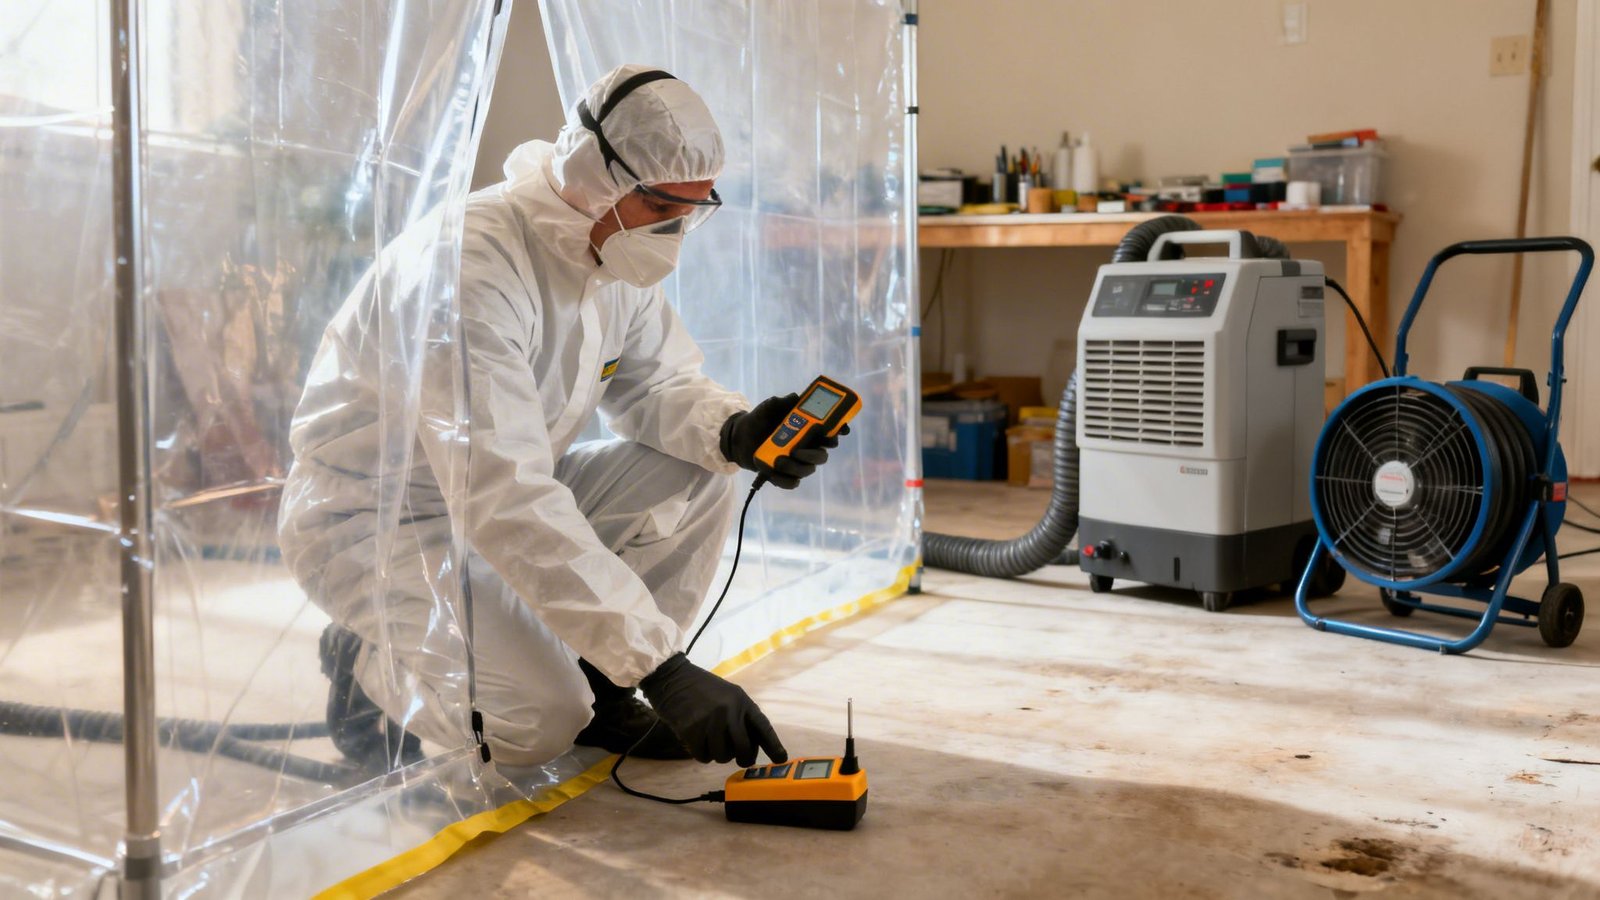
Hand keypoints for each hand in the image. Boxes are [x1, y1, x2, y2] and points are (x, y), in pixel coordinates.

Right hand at [639, 653, 786, 765]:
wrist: (672, 678)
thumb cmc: (701, 688)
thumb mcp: (727, 695)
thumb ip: (740, 716)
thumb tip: (750, 745)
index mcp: (741, 700)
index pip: (762, 726)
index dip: (773, 745)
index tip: (781, 759)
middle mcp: (729, 711)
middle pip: (743, 749)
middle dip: (742, 758)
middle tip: (738, 758)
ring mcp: (710, 721)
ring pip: (722, 756)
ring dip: (717, 753)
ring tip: (709, 738)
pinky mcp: (692, 730)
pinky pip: (703, 756)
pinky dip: (701, 753)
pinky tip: (696, 738)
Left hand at [720, 394, 850, 489]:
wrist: (740, 437)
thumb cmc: (760, 419)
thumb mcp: (769, 407)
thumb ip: (782, 402)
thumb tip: (795, 397)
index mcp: (808, 430)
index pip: (831, 432)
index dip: (840, 431)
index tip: (841, 430)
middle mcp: (806, 447)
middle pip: (822, 456)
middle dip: (814, 456)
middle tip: (797, 451)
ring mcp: (796, 462)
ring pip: (807, 470)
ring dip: (795, 468)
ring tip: (778, 461)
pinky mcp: (785, 474)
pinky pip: (792, 483)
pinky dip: (784, 480)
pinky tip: (772, 472)